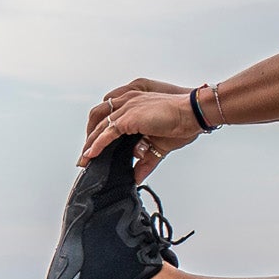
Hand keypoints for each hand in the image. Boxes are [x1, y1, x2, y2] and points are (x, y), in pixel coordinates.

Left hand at [79, 78, 199, 182]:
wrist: (193, 113)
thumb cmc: (183, 122)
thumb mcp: (160, 145)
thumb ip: (147, 160)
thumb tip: (138, 177)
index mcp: (136, 104)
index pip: (110, 116)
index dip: (100, 132)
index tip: (95, 148)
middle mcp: (128, 102)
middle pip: (99, 118)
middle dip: (90, 137)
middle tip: (86, 155)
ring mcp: (127, 108)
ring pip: (99, 126)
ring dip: (89, 142)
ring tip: (84, 158)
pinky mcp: (129, 118)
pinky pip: (107, 133)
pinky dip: (97, 144)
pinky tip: (91, 154)